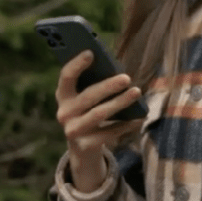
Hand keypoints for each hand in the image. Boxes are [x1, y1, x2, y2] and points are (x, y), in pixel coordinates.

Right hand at [54, 50, 144, 192]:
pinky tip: (139, 117)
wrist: (82, 148)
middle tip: (127, 77)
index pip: (66, 76)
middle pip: (88, 96)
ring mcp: (73, 130)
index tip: (91, 52)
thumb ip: (93, 84)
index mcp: (62, 95)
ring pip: (100, 114)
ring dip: (120, 102)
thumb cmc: (88, 113)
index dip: (77, 64)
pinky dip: (125, 124)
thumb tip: (114, 69)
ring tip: (137, 92)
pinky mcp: (86, 145)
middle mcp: (64, 113)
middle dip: (108, 86)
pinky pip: (109, 132)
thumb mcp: (84, 99)